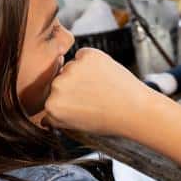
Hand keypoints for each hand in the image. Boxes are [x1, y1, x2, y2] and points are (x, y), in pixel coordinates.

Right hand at [40, 48, 155, 134]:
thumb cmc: (109, 120)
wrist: (136, 109)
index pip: (52, 96)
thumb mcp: (76, 126)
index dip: (68, 100)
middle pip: (59, 80)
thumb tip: (44, 118)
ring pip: (71, 67)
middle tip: (93, 95)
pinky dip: (92, 61)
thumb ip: (56, 119)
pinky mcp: (88, 55)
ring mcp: (72, 69)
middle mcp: (58, 86)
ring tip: (101, 87)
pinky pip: (84, 55)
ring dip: (83, 72)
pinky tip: (104, 74)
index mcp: (52, 106)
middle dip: (73, 86)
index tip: (81, 104)